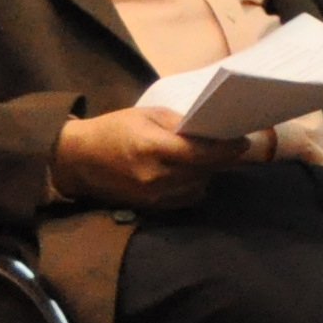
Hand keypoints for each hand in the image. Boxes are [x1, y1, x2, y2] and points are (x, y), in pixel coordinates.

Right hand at [52, 104, 233, 210]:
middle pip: (205, 170)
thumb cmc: (115, 129)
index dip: (228, 149)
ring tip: (208, 156)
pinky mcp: (153, 207)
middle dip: (221, 158)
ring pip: (200, 185)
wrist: (79, 160)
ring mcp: (155, 196)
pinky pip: (188, 197)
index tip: (243, 140)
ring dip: (208, 171)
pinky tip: (190, 171)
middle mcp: (156, 176)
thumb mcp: (148, 115)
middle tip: (231, 144)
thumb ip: (181, 125)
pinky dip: (195, 184)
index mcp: (153, 149)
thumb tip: (213, 131)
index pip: (203, 154)